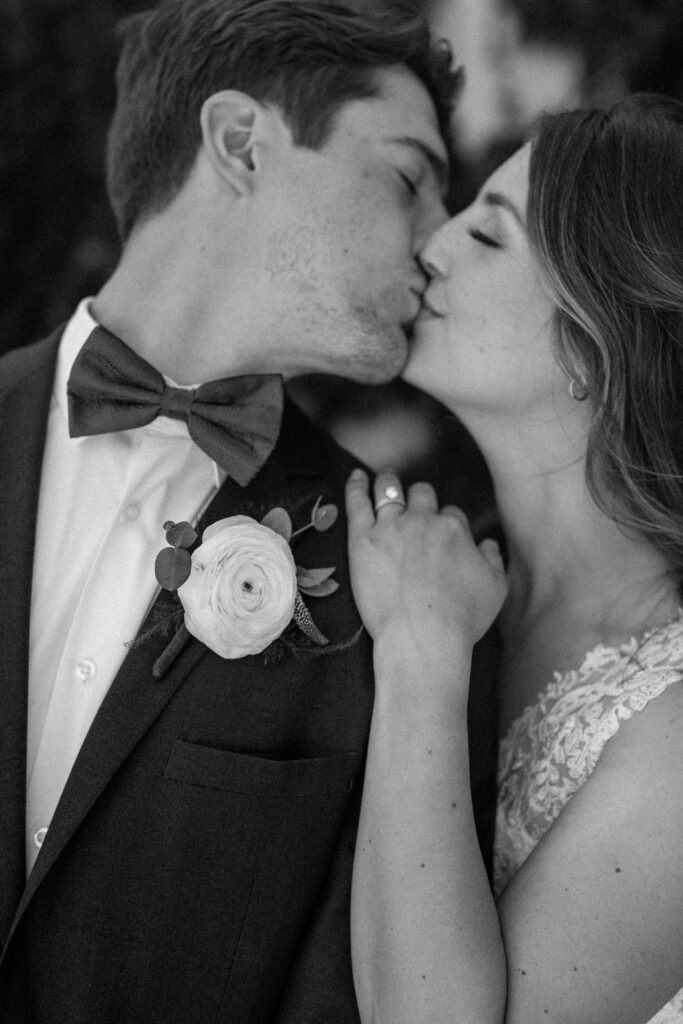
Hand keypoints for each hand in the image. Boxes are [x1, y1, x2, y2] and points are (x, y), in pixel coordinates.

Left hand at [346, 468, 506, 651]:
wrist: (424, 635)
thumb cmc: (462, 619)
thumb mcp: (496, 589)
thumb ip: (494, 560)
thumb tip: (489, 543)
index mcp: (454, 529)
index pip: (451, 514)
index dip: (447, 522)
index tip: (441, 533)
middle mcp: (423, 521)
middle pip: (422, 495)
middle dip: (421, 497)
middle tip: (414, 502)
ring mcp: (391, 527)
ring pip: (389, 490)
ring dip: (388, 482)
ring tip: (385, 478)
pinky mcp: (363, 539)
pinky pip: (357, 502)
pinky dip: (356, 486)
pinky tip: (356, 476)